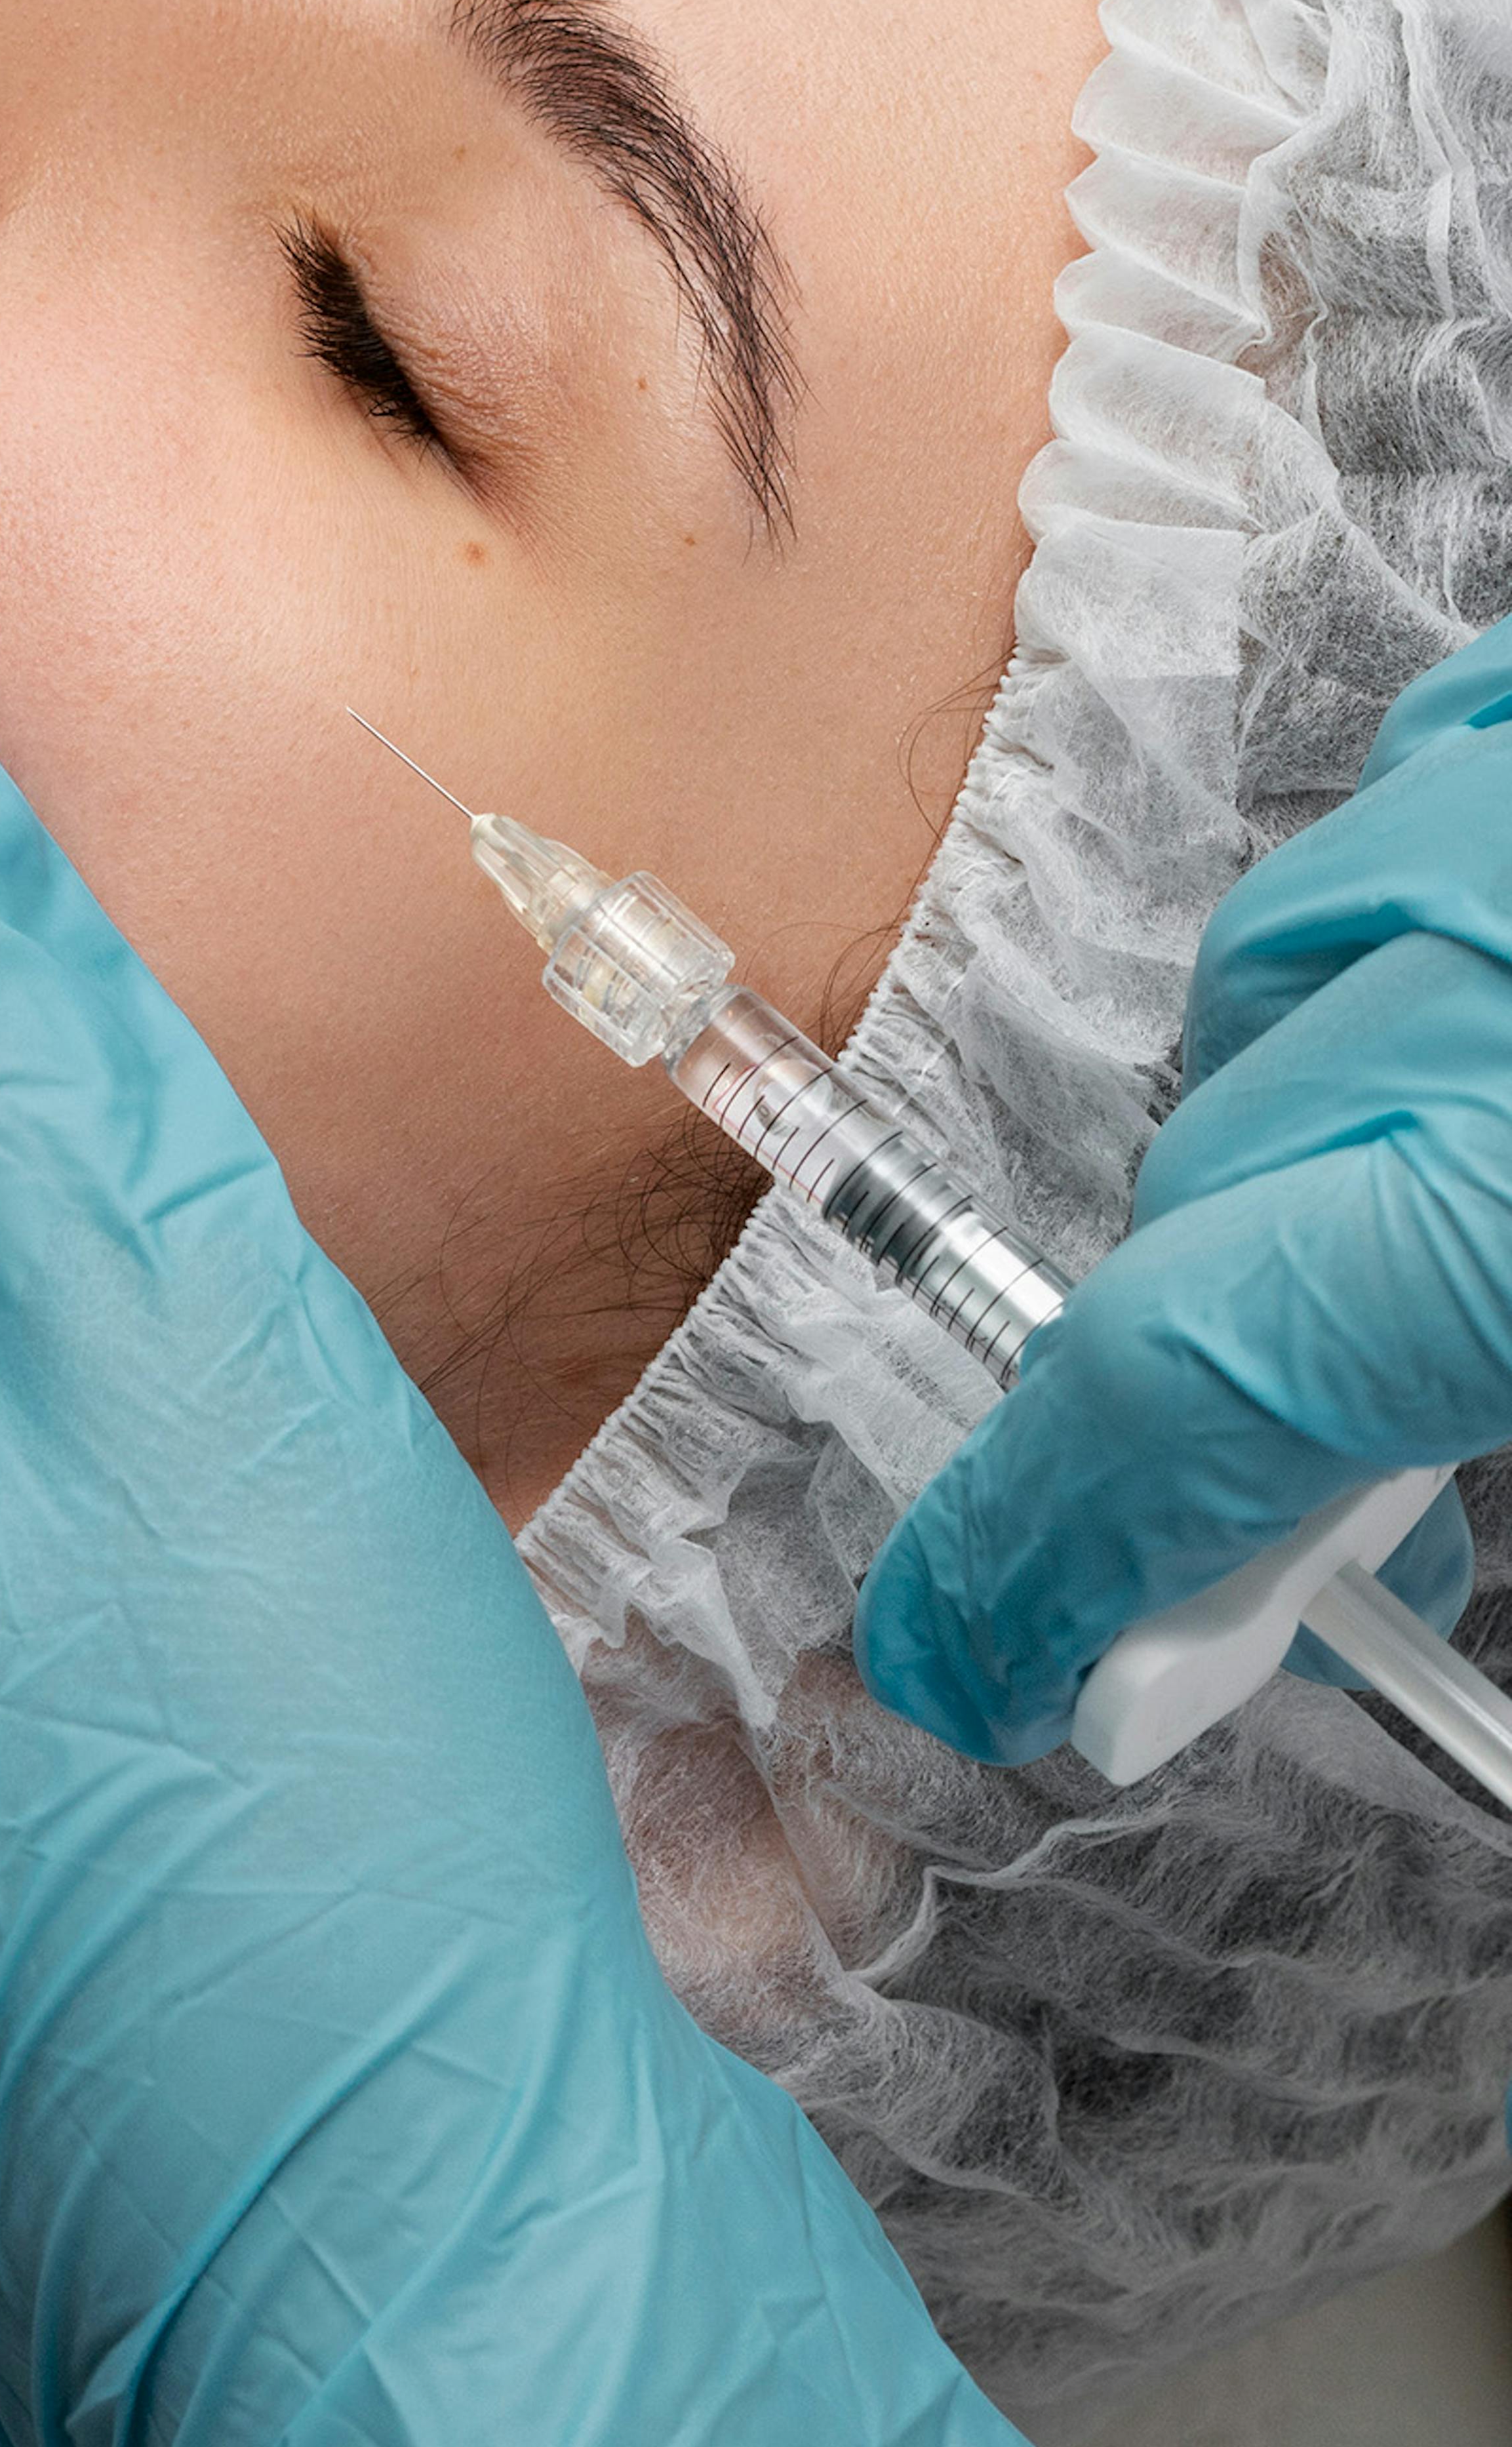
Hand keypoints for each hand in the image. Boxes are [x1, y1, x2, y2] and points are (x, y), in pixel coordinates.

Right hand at [858, 614, 1511, 1762]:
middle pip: (1202, 1204)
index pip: (1175, 1382)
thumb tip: (1274, 1589)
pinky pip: (1390, 816)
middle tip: (1321, 1479)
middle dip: (1229, 1360)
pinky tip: (1491, 990)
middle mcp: (1487, 956)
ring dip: (1316, 1121)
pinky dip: (1405, 933)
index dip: (1049, 1543)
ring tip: (1447, 1189)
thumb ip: (1448, 1479)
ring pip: (1268, 997)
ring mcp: (1502, 799)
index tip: (986, 1647)